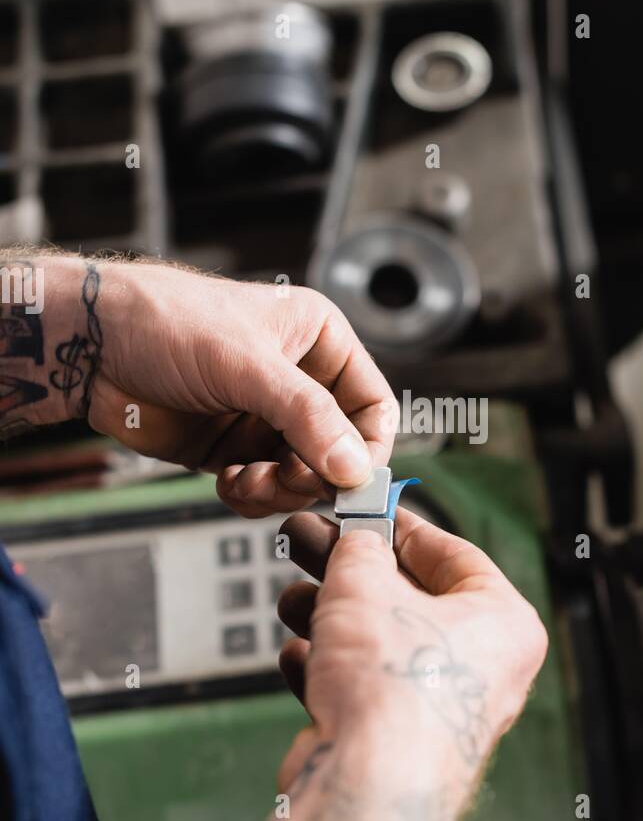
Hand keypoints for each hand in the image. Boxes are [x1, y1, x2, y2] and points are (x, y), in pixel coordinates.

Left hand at [45, 256, 396, 513]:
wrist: (91, 346)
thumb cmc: (167, 323)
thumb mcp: (247, 365)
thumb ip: (307, 417)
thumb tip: (356, 469)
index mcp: (320, 342)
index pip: (373, 407)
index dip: (368, 448)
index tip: (351, 481)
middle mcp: (301, 382)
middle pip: (341, 452)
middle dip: (314, 475)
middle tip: (285, 479)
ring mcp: (266, 418)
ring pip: (304, 478)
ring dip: (280, 490)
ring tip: (245, 481)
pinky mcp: (234, 449)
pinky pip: (265, 488)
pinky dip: (252, 496)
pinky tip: (226, 481)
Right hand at [275, 510, 548, 807]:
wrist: (368, 788)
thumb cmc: (390, 684)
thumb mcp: (364, 583)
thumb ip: (359, 549)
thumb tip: (357, 539)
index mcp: (504, 622)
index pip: (454, 554)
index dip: (400, 526)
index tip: (365, 510)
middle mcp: (486, 669)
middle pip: (411, 601)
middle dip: (351, 574)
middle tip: (309, 544)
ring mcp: (445, 712)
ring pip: (383, 647)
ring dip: (331, 620)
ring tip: (290, 600)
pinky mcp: (402, 746)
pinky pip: (367, 693)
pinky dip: (330, 671)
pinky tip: (296, 656)